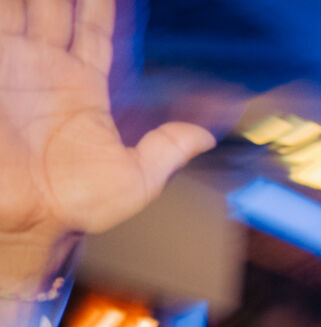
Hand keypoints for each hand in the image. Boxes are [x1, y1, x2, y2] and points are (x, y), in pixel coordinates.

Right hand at [0, 0, 215, 288]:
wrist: (25, 218)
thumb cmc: (75, 205)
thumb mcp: (135, 177)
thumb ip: (167, 149)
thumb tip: (208, 136)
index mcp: (83, 88)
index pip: (92, 31)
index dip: (99, 4)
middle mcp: (46, 71)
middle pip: (53, 8)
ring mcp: (12, 67)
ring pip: (19, 9)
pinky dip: (4, 9)